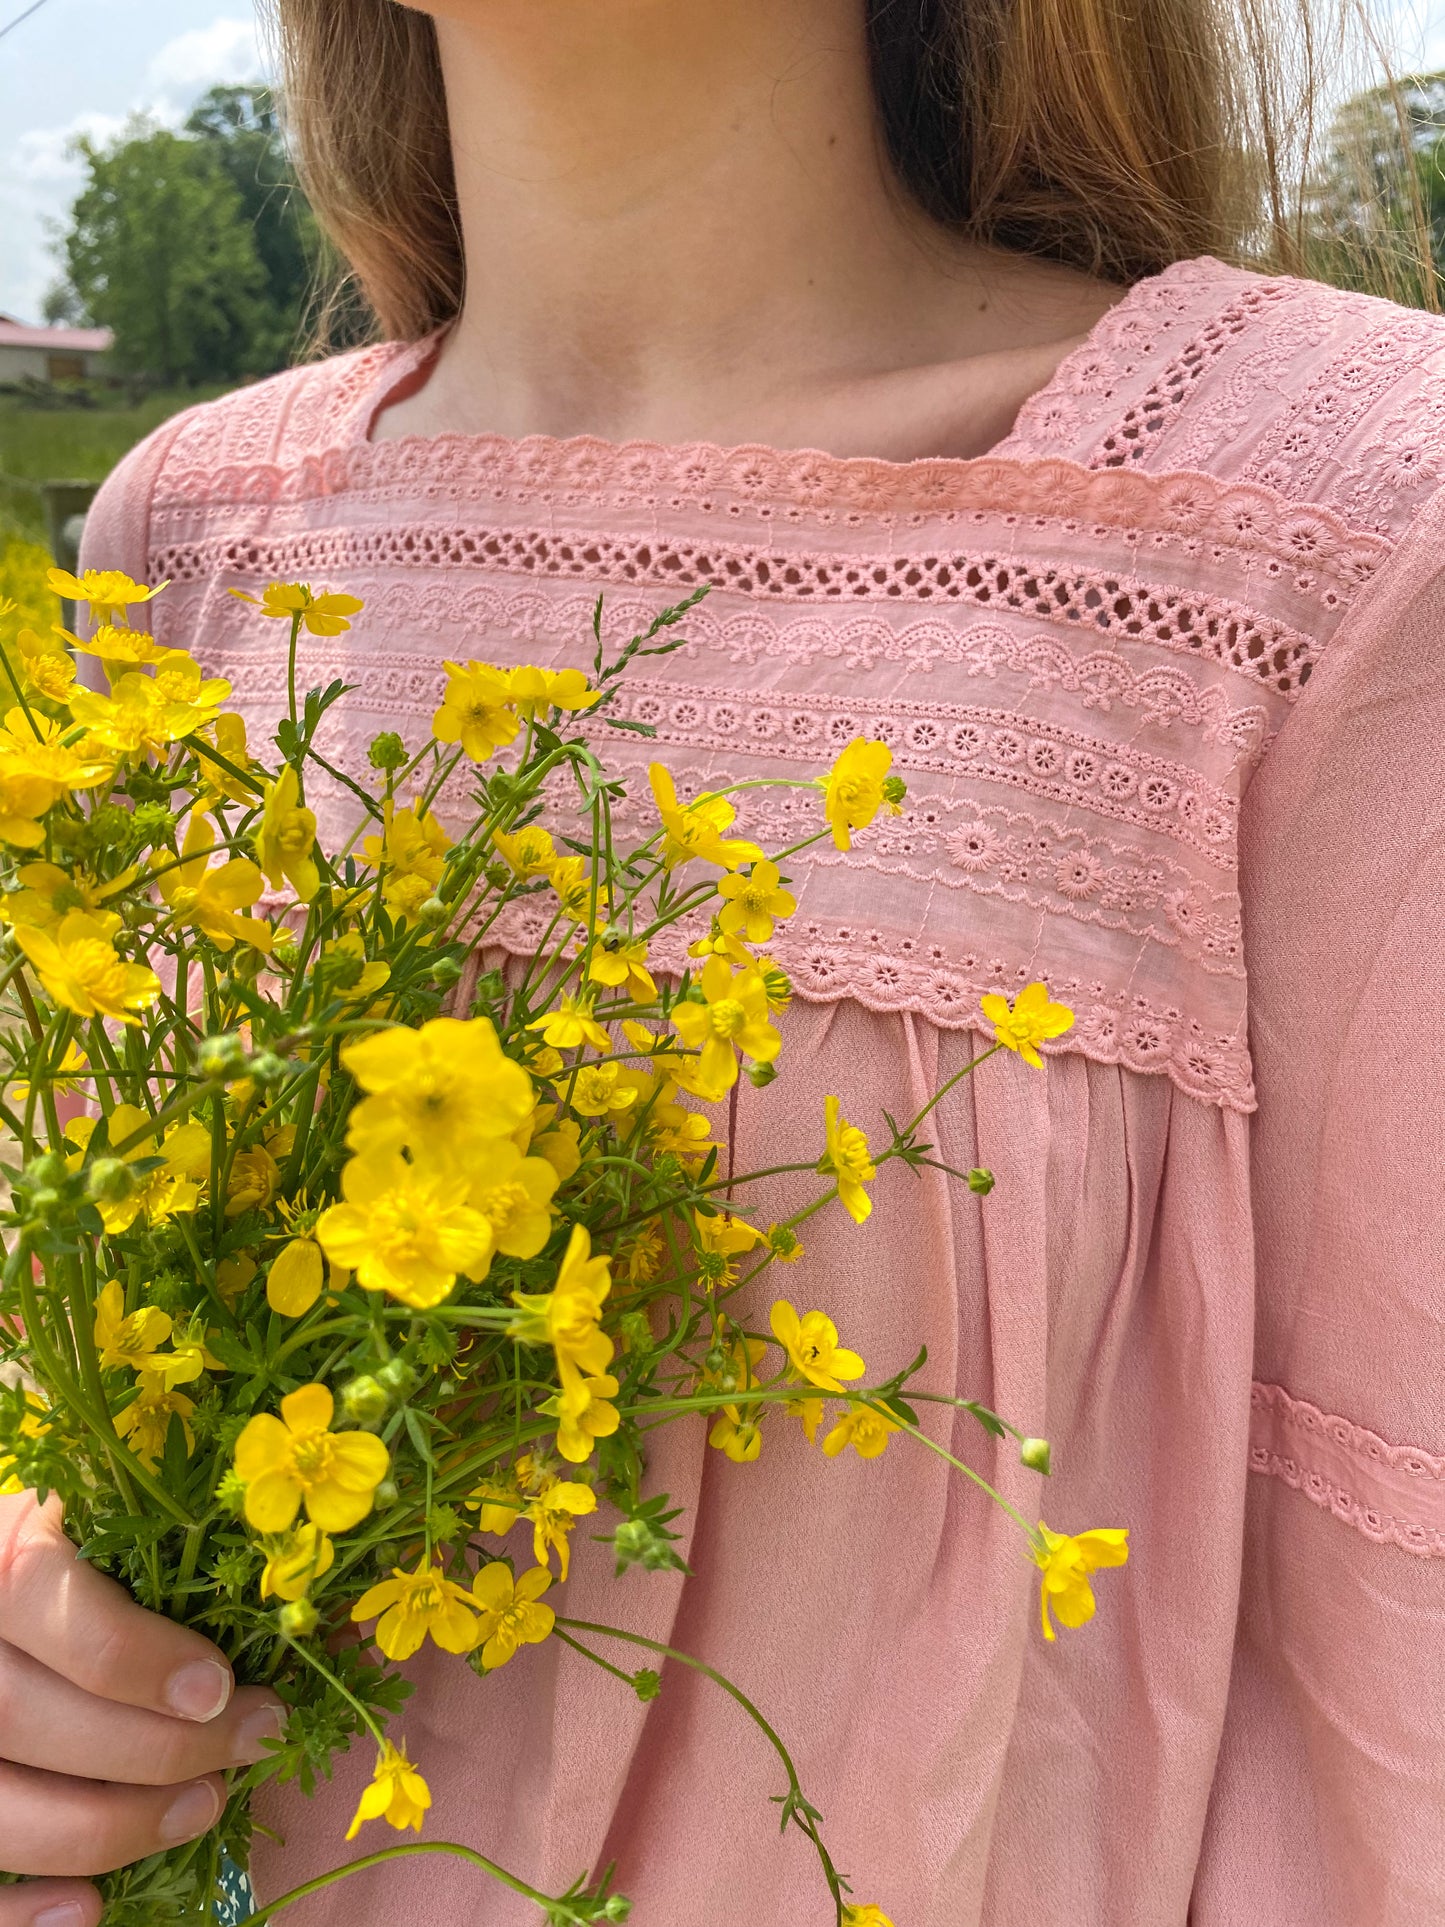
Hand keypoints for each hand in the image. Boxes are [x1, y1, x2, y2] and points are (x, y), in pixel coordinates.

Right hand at [0, 1491, 283, 1926]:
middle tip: (246, 1743)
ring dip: (108, 1826)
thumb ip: (185, 1555)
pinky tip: (91, 1904)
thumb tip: (314, 1615)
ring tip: (205, 1805)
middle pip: (21, 1714)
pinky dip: (22, 1909)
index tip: (216, 1685)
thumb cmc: (88, 1550)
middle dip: (150, 1747)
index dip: (129, 1655)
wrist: (11, 1591)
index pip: (37, 1598)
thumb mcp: (115, 1525)